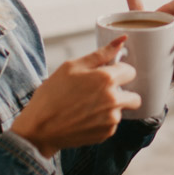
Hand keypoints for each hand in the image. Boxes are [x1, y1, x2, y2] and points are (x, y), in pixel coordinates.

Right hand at [9, 39, 141, 156]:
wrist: (39, 128)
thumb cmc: (52, 95)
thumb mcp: (72, 66)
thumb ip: (101, 54)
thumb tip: (122, 40)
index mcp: (106, 79)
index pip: (131, 71)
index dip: (119, 71)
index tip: (108, 74)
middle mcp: (113, 100)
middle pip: (134, 96)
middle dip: (122, 92)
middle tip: (101, 93)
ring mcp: (111, 119)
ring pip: (121, 110)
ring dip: (111, 108)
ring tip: (87, 106)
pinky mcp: (106, 134)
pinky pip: (112, 124)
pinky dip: (102, 121)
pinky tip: (85, 118)